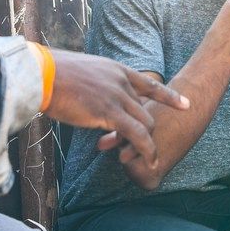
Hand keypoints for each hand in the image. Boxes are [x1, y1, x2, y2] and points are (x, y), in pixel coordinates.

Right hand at [44, 50, 189, 167]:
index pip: (149, 84)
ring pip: (145, 122)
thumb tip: (97, 93)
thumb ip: (98, 83)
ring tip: (148, 159)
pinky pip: (136, 134)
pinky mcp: (109, 112)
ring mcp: (117, 96)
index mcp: (116, 70)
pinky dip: (146, 148)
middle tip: (138, 147)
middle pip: (146, 110)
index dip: (169, 96)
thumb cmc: (55, 74)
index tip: (186, 105)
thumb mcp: (85, 72)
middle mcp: (121, 82)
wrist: (43, 74)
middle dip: (145, 130)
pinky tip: (150, 160)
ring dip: (147, 142)